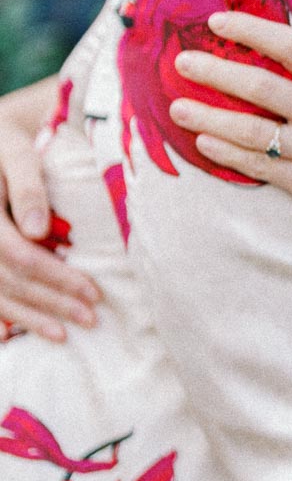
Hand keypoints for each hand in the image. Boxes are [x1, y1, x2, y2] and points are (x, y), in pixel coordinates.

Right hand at [0, 79, 99, 340]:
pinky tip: (13, 337)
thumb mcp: (18, 151)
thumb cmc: (8, 142)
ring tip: (65, 335)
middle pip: (8, 279)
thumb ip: (28, 186)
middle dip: (50, 302)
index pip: (18, 255)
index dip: (55, 277)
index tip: (93, 292)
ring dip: (29, 317)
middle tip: (91, 318)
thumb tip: (39, 230)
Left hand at [170, 9, 291, 246]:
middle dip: (217, 71)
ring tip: (177, 107)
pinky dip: (228, 153)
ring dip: (210, 116)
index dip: (253, 30)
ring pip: (253, 130)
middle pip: (263, 87)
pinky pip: (260, 166)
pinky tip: (203, 142)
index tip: (218, 20)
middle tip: (182, 61)